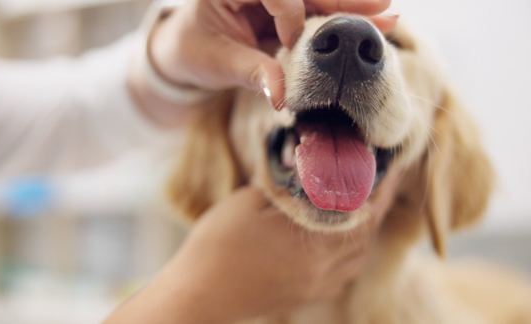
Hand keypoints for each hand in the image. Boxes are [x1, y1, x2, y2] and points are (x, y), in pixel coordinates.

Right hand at [105, 171, 398, 323]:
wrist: (199, 294)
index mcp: (312, 242)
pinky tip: (340, 240)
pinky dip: (351, 253)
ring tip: (363, 207)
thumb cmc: (217, 244)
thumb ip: (284, 184)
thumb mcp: (249, 201)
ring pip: (357, 257)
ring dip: (366, 231)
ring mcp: (315, 286)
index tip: (390, 165)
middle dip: (377, 206)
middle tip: (379, 181)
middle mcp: (323, 268)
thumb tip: (306, 166)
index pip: (363, 211)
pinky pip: (343, 274)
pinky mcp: (305, 295)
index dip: (381, 187)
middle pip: (366, 235)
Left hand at [150, 0, 396, 108]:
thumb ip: (252, 73)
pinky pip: (316, 10)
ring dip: (350, 6)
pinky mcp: (284, 6)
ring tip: (388, 14)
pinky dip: (341, 18)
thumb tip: (282, 97)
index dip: (287, 10)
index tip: (291, 41)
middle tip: (382, 5)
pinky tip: (374, 20)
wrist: (186, 49)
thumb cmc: (194, 51)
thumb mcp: (218, 63)